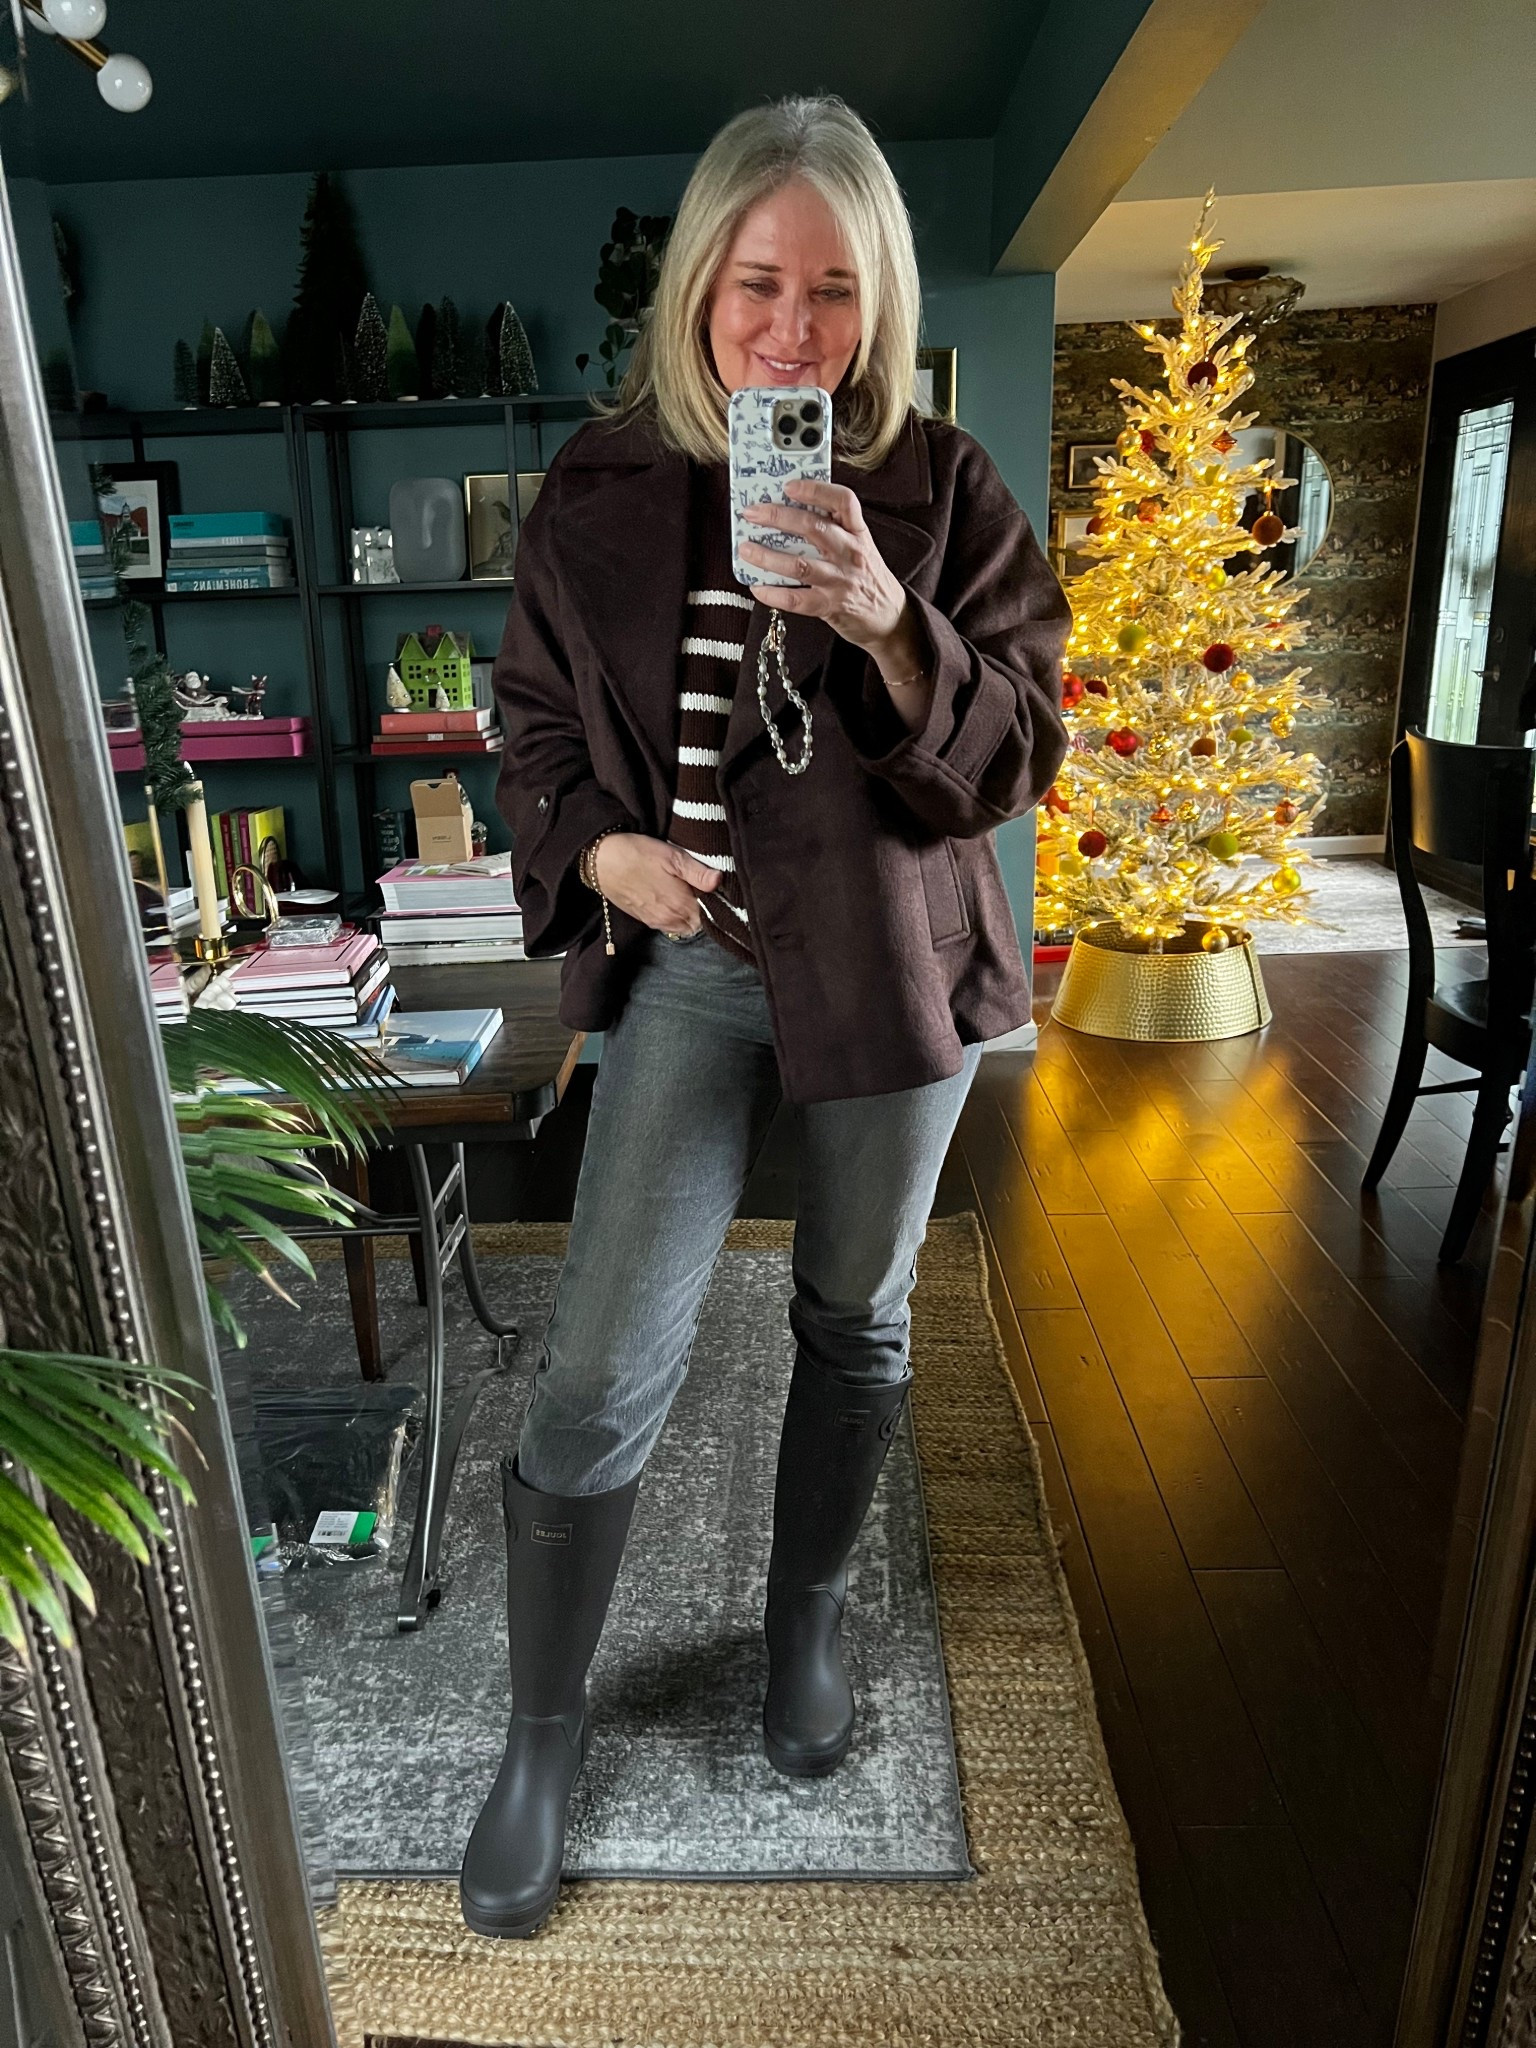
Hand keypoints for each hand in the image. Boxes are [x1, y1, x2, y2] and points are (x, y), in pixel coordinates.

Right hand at [592, 833, 717, 935]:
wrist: (601, 861)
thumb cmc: (637, 854)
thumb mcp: (671, 856)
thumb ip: (697, 872)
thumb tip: (720, 881)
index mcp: (681, 904)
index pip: (712, 917)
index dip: (718, 905)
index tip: (719, 893)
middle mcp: (671, 919)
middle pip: (699, 925)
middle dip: (706, 913)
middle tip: (705, 893)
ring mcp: (657, 922)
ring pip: (685, 927)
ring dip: (691, 916)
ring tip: (690, 896)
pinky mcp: (645, 920)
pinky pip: (669, 926)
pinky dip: (676, 918)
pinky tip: (673, 900)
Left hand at [739, 480, 932, 728]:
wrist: (889, 617)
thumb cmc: (867, 578)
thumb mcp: (860, 547)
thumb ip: (834, 530)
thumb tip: (789, 513)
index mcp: (858, 533)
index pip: (844, 501)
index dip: (816, 489)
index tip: (790, 486)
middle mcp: (851, 553)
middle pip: (813, 527)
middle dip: (778, 517)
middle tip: (752, 513)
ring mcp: (840, 580)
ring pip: (799, 564)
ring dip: (768, 556)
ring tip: (746, 549)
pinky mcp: (830, 606)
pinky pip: (796, 599)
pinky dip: (773, 593)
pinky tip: (757, 586)